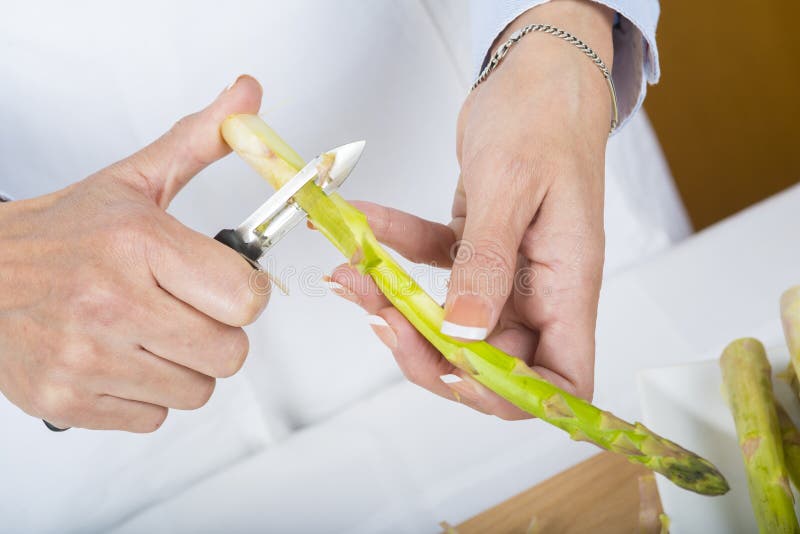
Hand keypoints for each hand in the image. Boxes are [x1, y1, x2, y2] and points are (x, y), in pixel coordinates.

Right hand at [0, 76, 268, 431]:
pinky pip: (154, 418)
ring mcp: (86, 357)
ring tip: (151, 333)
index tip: (224, 283)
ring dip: (185, 367)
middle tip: (186, 309)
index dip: (244, 293)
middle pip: (230, 353)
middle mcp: (111, 303)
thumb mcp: (134, 181)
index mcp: (138, 243)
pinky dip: (147, 395)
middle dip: (218, 332)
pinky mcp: (69, 399)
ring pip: (197, 390)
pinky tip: (122, 358)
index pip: (246, 298)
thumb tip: (248, 96)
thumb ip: (201, 142)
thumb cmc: (64, 233)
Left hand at [328, 0, 613, 417]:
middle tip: (384, 320)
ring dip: (402, 306)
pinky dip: (397, 251)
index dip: (511, 394)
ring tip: (357, 276)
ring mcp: (508, 271)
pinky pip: (433, 264)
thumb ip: (488, 264)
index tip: (457, 372)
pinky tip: (367, 227)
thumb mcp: (512, 188)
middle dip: (431, 351)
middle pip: (492, 360)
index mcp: (569, 285)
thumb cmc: (545, 116)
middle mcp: (541, 289)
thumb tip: (465, 332)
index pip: (561, 379)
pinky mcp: (477, 245)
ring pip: (453, 320)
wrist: (537, 73)